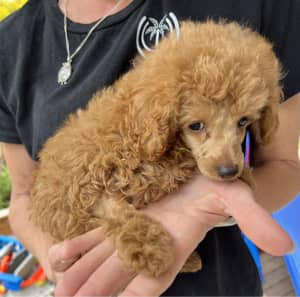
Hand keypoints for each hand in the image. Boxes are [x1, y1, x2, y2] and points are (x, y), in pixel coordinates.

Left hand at [49, 175, 292, 296]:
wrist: (195, 171)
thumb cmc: (215, 185)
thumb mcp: (235, 197)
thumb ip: (252, 219)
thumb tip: (284, 245)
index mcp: (175, 243)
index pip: (155, 278)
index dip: (138, 295)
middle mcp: (150, 241)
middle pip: (121, 271)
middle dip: (98, 289)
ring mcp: (133, 228)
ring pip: (104, 256)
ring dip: (82, 272)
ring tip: (59, 289)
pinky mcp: (122, 214)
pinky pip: (98, 233)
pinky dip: (80, 244)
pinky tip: (59, 254)